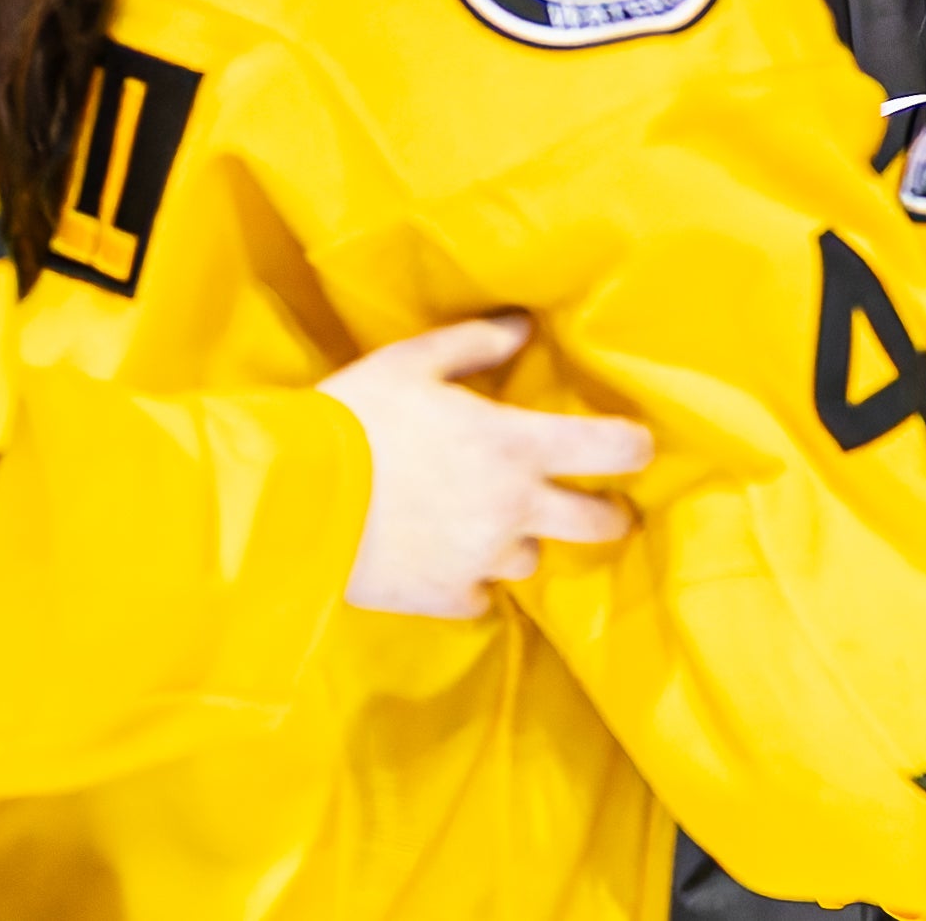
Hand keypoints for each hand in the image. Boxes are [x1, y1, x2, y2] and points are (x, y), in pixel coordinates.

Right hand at [321, 312, 653, 618]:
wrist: (290, 500)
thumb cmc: (355, 418)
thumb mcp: (414, 363)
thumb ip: (477, 344)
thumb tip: (524, 327)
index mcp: (517, 445)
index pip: (613, 449)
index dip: (634, 447)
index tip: (635, 447)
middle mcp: (515, 508)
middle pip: (598, 523)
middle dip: (606, 514)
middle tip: (598, 506)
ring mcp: (482, 559)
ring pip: (532, 559)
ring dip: (519, 541)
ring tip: (488, 524)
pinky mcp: (445, 598)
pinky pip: (481, 595)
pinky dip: (472, 580)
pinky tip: (448, 560)